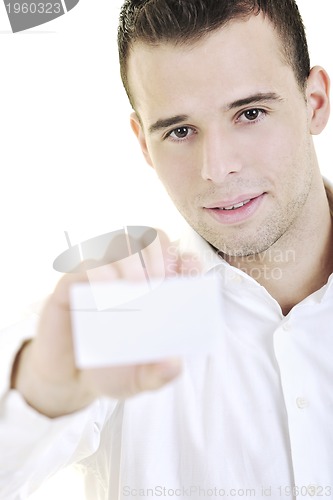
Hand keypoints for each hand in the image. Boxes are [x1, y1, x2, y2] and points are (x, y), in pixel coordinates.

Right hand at [11, 230, 199, 417]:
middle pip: (152, 240)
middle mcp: (131, 276)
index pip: (179, 260)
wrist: (69, 378)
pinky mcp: (73, 282)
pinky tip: (107, 290)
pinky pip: (86, 264)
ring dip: (132, 257)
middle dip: (160, 254)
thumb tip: (174, 364)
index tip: (189, 273)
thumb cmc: (112, 369)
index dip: (187, 261)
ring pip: (120, 242)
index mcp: (156, 293)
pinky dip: (98, 272)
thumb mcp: (139, 379)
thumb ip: (158, 375)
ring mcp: (103, 275)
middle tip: (159, 282)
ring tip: (136, 285)